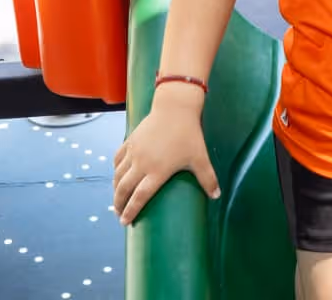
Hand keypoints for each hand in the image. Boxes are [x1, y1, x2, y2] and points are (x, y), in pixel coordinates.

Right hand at [112, 102, 219, 225]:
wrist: (175, 107)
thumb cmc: (189, 134)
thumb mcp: (200, 157)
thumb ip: (208, 178)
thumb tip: (216, 196)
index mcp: (157, 171)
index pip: (139, 197)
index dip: (131, 211)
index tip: (125, 223)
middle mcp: (141, 164)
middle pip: (124, 190)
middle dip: (119, 204)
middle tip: (119, 214)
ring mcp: (134, 152)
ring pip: (118, 176)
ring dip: (115, 189)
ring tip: (117, 199)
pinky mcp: (130, 141)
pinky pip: (118, 159)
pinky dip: (115, 170)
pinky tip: (117, 175)